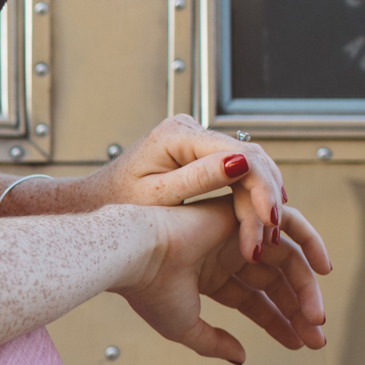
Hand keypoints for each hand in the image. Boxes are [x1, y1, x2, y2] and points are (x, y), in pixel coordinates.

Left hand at [67, 115, 330, 273]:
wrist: (93, 203)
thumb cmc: (115, 203)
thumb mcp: (156, 196)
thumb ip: (198, 180)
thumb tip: (242, 162)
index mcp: (178, 136)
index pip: (240, 156)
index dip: (261, 188)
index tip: (270, 220)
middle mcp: (190, 130)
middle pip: (250, 158)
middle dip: (266, 197)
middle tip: (271, 233)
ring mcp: (196, 141)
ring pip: (250, 164)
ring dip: (264, 197)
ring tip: (268, 233)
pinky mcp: (198, 155)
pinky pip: (238, 172)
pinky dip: (251, 196)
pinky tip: (261, 220)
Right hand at [110, 200, 327, 364]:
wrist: (138, 255)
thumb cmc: (151, 291)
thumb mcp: (185, 328)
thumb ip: (214, 343)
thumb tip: (241, 358)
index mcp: (208, 276)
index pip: (254, 301)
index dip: (278, 323)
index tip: (299, 344)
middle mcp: (225, 254)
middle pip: (274, 282)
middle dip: (298, 310)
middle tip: (316, 337)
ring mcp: (236, 234)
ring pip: (285, 260)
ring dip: (306, 288)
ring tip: (316, 317)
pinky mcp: (245, 213)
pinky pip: (288, 222)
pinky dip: (310, 241)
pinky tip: (323, 270)